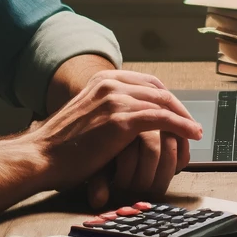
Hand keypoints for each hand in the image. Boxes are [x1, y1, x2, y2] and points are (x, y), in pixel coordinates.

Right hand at [31, 69, 200, 195]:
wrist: (40, 157)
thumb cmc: (61, 146)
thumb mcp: (86, 116)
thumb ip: (107, 110)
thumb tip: (129, 122)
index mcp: (102, 80)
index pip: (146, 81)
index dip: (166, 96)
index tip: (177, 111)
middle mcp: (110, 83)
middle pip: (158, 89)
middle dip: (178, 107)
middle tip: (191, 123)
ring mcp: (116, 99)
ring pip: (163, 102)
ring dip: (184, 118)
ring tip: (195, 132)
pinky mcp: (122, 120)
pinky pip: (162, 119)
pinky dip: (181, 126)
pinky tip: (192, 135)